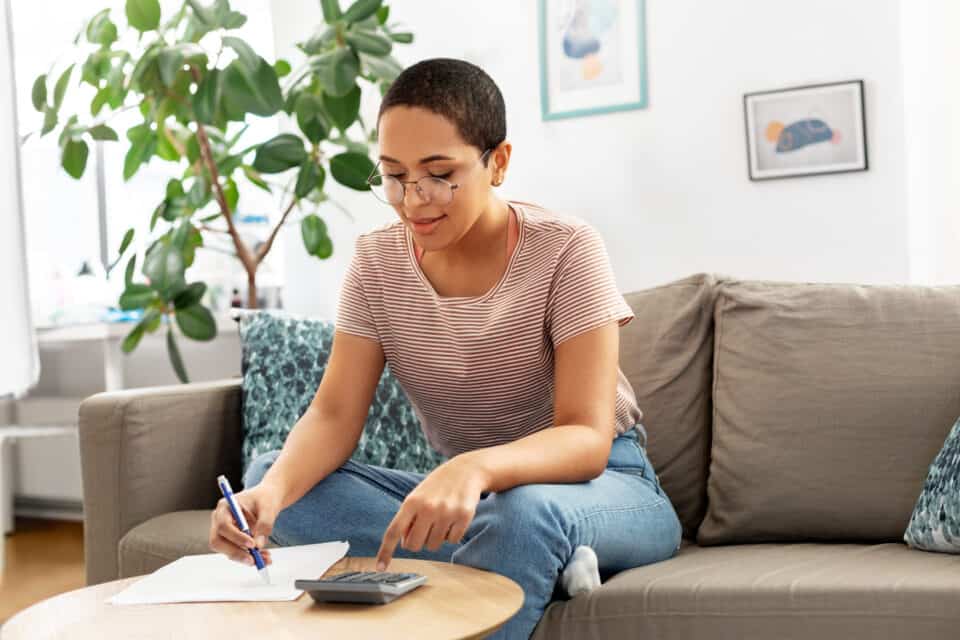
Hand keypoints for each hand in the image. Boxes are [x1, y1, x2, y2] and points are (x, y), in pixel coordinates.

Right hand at [209, 484, 280, 565]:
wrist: (267, 500)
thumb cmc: (265, 498)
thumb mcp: (269, 508)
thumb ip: (265, 524)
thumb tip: (259, 545)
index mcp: (225, 506)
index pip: (223, 525)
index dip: (236, 537)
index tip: (252, 544)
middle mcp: (219, 520)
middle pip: (218, 541)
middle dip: (236, 552)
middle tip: (253, 560)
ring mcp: (223, 532)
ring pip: (226, 550)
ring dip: (245, 557)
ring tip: (265, 558)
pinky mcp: (230, 541)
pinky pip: (236, 553)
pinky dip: (249, 557)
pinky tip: (264, 557)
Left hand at [376, 456, 487, 570]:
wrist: (466, 470)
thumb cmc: (437, 486)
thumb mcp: (418, 496)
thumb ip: (409, 518)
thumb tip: (405, 543)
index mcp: (412, 502)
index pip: (394, 531)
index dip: (386, 551)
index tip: (381, 567)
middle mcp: (428, 508)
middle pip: (414, 545)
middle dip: (417, 541)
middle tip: (424, 529)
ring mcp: (447, 512)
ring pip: (434, 545)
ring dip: (436, 537)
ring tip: (441, 518)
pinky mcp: (464, 516)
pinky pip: (452, 541)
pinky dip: (452, 534)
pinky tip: (454, 518)